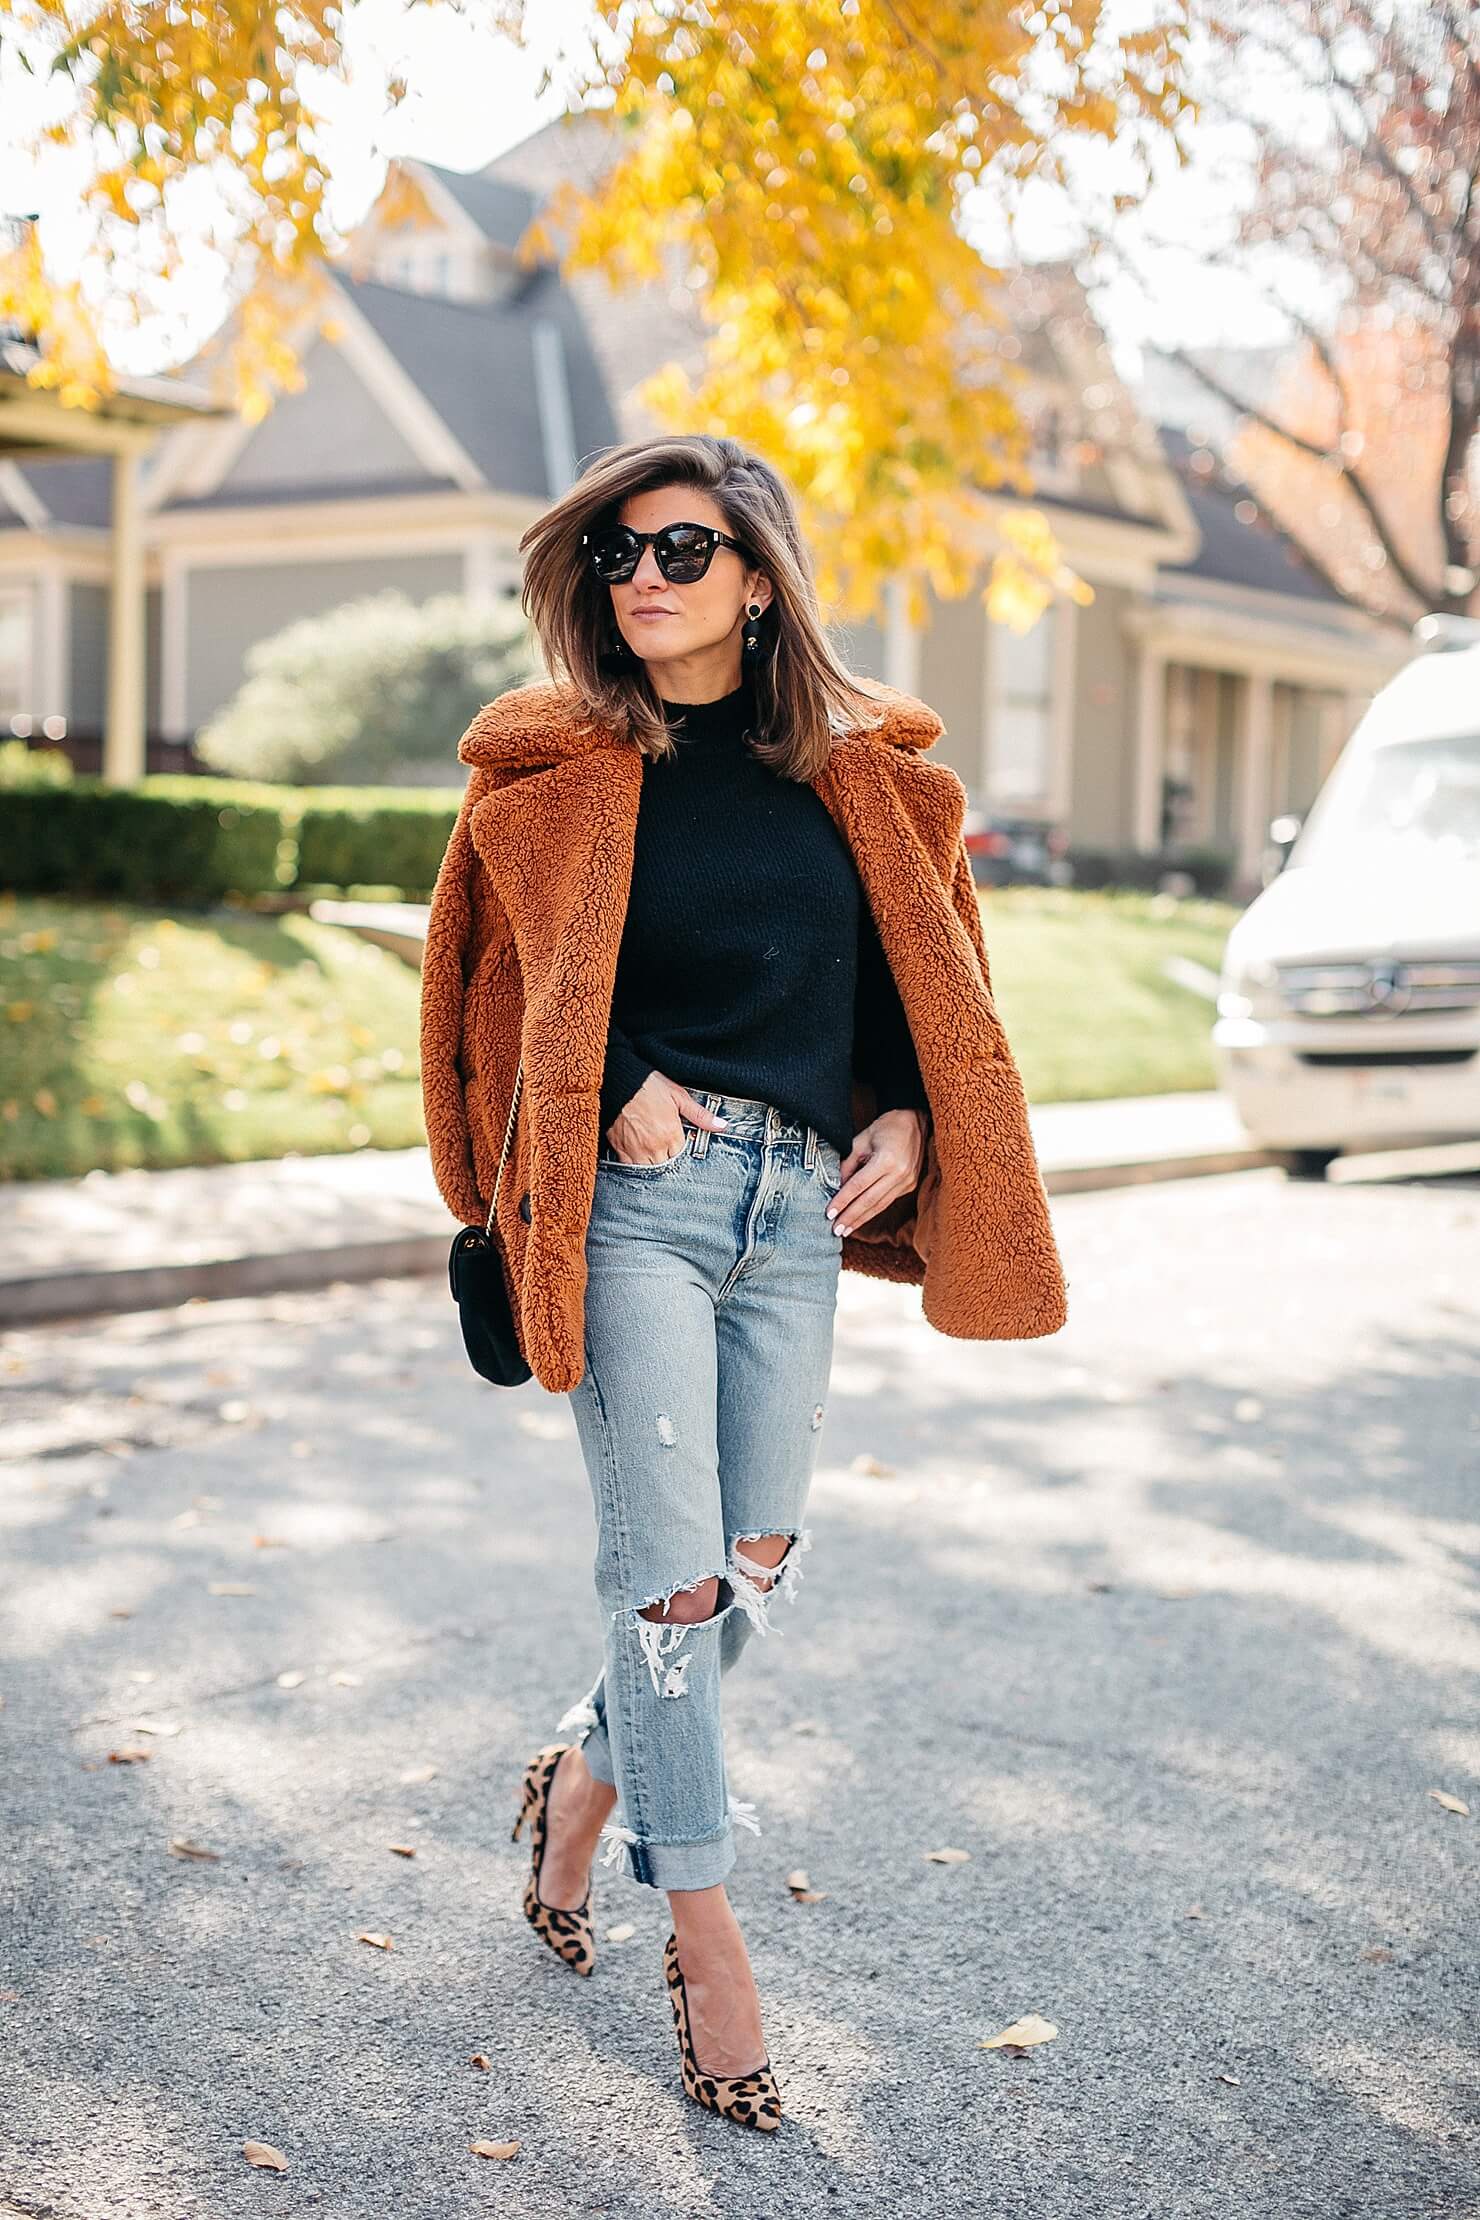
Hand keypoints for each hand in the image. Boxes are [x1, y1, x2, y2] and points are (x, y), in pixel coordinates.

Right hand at [603, 1072, 728, 1163]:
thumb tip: (721, 1125)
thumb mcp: (679, 1096)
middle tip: (664, 1147)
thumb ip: (700, 1115)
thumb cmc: (647, 1085)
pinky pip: (629, 1167)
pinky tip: (637, 1154)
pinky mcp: (619, 1149)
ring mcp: (635, 1150)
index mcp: (671, 1134)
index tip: (677, 1143)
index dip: (680, 1150)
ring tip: (652, 1152)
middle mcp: (654, 1146)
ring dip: (652, 1165)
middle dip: (667, 1159)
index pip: (681, 1156)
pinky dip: (634, 1165)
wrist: (617, 1081)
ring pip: (648, 1170)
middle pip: (666, 1166)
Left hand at [827, 1108, 929, 1235]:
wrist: (916, 1122)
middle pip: (869, 1201)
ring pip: (880, 1205)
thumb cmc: (887, 1127)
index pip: (858, 1186)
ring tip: (846, 1230)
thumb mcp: (862, 1140)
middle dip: (850, 1217)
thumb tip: (836, 1185)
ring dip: (861, 1219)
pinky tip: (861, 1219)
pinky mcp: (910, 1185)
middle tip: (835, 1229)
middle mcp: (899, 1173)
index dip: (842, 1201)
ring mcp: (907, 1181)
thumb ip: (848, 1163)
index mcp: (886, 1160)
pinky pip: (888, 1201)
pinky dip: (873, 1211)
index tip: (829, 1213)